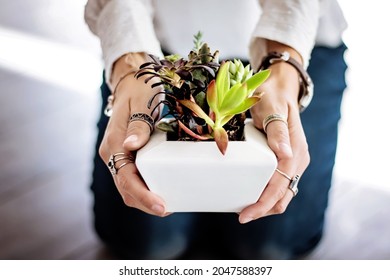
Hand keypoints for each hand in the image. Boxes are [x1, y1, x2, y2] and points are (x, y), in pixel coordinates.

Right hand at [98, 54, 167, 216]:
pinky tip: (162, 189)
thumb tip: (131, 146)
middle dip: (145, 203)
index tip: (162, 207)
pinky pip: (134, 177)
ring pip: (128, 187)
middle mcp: (113, 154)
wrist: (131, 82)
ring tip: (168, 204)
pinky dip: (146, 188)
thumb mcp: (141, 103)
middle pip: (126, 189)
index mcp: (113, 144)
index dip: (143, 196)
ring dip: (145, 199)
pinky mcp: (127, 155)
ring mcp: (119, 156)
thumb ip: (138, 126)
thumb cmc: (139, 90)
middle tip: (169, 209)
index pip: (126, 179)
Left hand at [239, 47, 309, 223]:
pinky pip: (278, 184)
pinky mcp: (285, 161)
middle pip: (282, 196)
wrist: (279, 89)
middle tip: (241, 216)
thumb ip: (277, 130)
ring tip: (243, 208)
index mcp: (296, 152)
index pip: (279, 186)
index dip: (262, 203)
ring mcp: (292, 161)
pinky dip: (266, 194)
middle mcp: (297, 160)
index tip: (245, 215)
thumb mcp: (272, 108)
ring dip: (265, 204)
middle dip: (263, 209)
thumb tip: (285, 154)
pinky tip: (251, 194)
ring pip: (281, 193)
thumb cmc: (273, 96)